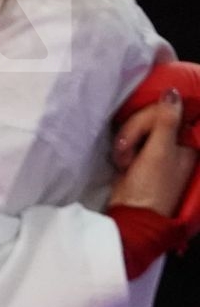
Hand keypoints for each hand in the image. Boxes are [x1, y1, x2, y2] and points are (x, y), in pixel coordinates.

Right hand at [110, 89, 197, 215]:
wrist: (131, 213)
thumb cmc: (151, 187)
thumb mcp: (160, 152)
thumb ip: (166, 121)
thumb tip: (171, 93)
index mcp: (184, 141)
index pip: (169, 112)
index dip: (153, 116)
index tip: (145, 128)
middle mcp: (171, 142)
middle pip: (150, 118)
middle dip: (134, 132)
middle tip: (129, 151)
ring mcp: (153, 149)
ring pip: (135, 128)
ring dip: (125, 142)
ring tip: (124, 160)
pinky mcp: (136, 155)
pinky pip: (127, 139)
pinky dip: (121, 148)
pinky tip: (121, 161)